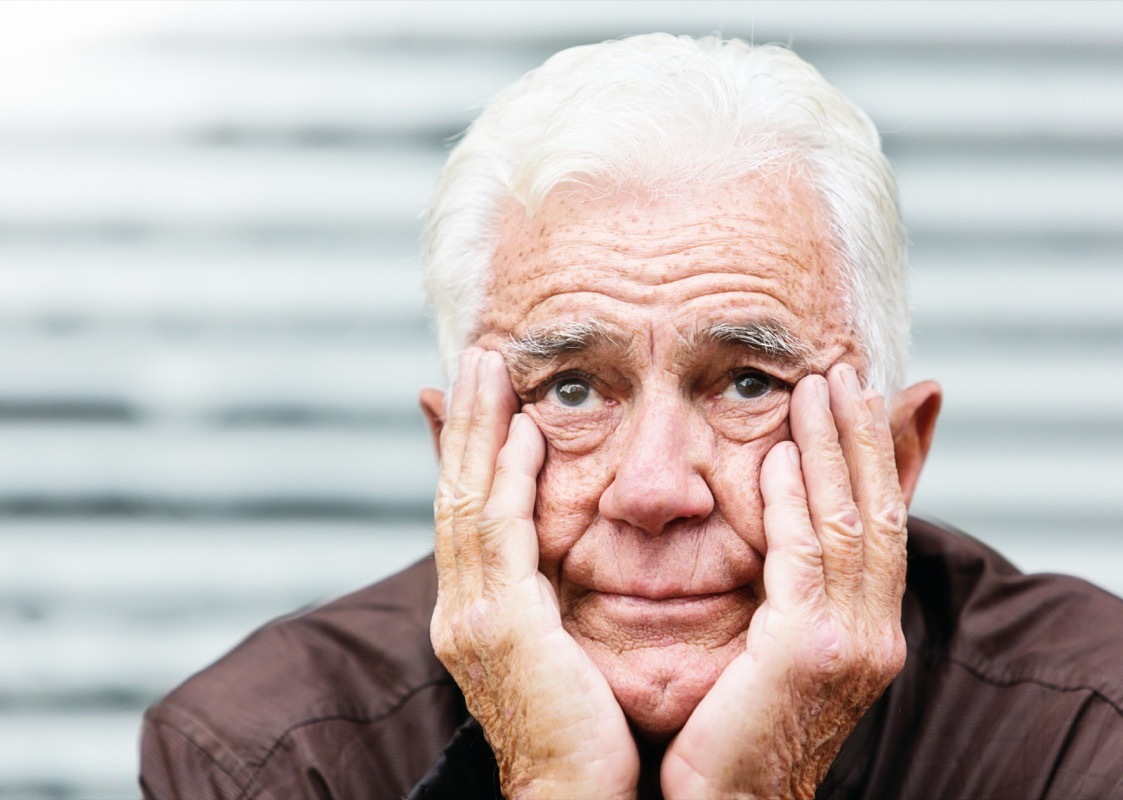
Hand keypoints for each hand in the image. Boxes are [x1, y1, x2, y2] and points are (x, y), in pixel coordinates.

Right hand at [430, 348, 639, 799]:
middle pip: (454, 493)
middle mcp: (460, 608)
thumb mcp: (564, 647)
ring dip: (476, 431)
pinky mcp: (498, 627)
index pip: (467, 511)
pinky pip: (499, 534)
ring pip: (465, 501)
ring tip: (488, 369)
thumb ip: (556, 588)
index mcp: (476, 611)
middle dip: (463, 423)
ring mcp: (471, 616)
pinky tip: (521, 431)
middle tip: (478, 358)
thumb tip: (563, 545)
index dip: (469, 448)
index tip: (485, 391)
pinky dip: (505, 477)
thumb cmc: (583, 733)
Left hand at [660, 363, 907, 798]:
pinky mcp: (808, 651)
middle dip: (865, 436)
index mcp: (870, 629)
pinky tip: (781, 457)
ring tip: (819, 387)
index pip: (881, 522)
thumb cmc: (738, 729)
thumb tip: (793, 508)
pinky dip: (796, 502)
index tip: (858, 394)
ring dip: (835, 448)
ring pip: (848, 522)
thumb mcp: (775, 645)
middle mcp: (875, 632)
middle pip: (878, 510)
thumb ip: (791, 577)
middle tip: (845, 369)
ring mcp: (851, 643)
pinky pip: (803, 558)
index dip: (875, 455)